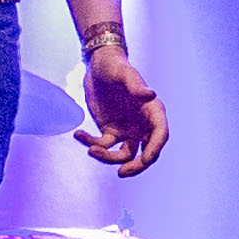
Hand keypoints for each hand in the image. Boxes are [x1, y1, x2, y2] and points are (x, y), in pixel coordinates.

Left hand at [78, 44, 168, 174]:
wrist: (97, 66)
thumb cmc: (115, 66)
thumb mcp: (124, 74)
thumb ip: (136, 85)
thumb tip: (150, 95)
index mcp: (153, 111)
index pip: (159, 135)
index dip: (154, 149)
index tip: (145, 160)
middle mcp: (142, 125)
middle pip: (145, 153)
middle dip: (135, 166)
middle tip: (122, 172)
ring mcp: (127, 131)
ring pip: (124, 155)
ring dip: (108, 157)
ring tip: (91, 150)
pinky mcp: (109, 132)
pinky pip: (103, 146)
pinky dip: (90, 144)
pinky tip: (78, 134)